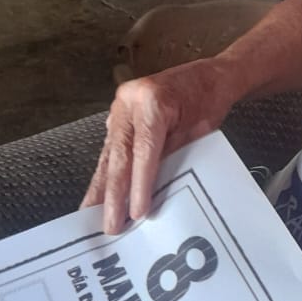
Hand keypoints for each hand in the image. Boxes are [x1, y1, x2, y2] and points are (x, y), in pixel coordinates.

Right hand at [81, 58, 236, 233]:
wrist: (210, 75)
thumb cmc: (209, 99)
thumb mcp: (199, 130)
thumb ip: (173, 158)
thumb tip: (154, 194)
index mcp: (151, 100)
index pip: (143, 151)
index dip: (139, 185)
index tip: (136, 213)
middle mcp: (128, 101)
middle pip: (119, 155)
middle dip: (113, 195)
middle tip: (110, 225)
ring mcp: (119, 107)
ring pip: (109, 154)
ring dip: (101, 188)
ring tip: (91, 216)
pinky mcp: (118, 116)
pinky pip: (111, 149)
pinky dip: (106, 173)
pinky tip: (97, 195)